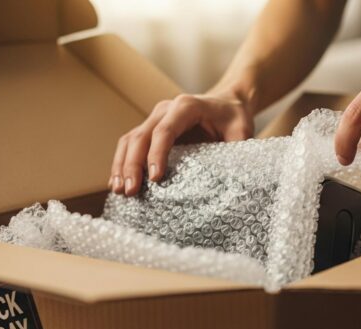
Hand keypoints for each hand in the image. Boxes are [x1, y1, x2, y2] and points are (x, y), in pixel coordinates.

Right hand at [109, 92, 253, 195]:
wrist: (227, 103)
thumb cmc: (234, 118)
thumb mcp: (243, 131)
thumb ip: (238, 149)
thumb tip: (233, 178)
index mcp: (187, 106)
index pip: (165, 131)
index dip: (157, 154)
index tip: (155, 178)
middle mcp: (166, 110)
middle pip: (141, 136)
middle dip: (133, 164)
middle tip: (131, 191)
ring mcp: (154, 119)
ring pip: (130, 140)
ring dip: (122, 165)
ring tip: (119, 190)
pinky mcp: (150, 130)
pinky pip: (130, 145)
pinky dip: (121, 163)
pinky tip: (118, 183)